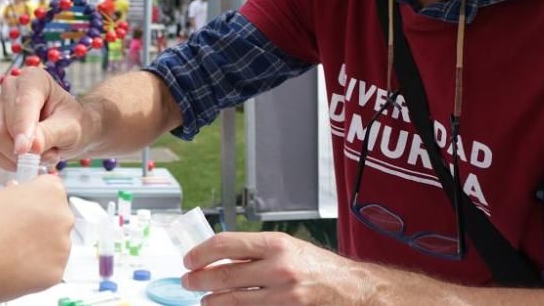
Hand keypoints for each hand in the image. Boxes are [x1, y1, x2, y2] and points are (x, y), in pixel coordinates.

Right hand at [0, 67, 93, 169]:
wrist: (70, 131)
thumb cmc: (73, 123)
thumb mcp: (70, 129)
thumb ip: (50, 135)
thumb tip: (31, 145)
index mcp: (33, 79)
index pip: (22, 104)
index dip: (21, 128)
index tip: (24, 149)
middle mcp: (11, 89)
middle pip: (1, 126)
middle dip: (24, 149)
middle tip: (49, 155)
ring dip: (17, 157)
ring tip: (41, 154)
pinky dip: (7, 161)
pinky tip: (26, 158)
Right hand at [0, 176, 73, 302]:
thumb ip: (17, 197)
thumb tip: (19, 202)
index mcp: (49, 192)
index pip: (53, 189)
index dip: (36, 198)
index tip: (28, 206)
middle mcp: (62, 217)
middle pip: (57, 217)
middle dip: (40, 223)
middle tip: (16, 231)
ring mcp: (61, 247)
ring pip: (55, 244)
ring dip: (40, 246)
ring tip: (11, 250)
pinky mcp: (56, 273)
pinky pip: (50, 266)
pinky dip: (36, 267)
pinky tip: (15, 265)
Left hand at [181, 231, 361, 304]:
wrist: (354, 290)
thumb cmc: (319, 267)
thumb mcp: (288, 248)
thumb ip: (255, 251)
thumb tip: (218, 256)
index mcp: (276, 244)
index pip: (225, 244)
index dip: (201, 252)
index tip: (189, 259)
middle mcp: (279, 268)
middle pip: (225, 275)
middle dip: (200, 280)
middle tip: (188, 281)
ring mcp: (285, 295)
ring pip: (234, 300)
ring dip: (213, 301)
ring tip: (205, 300)